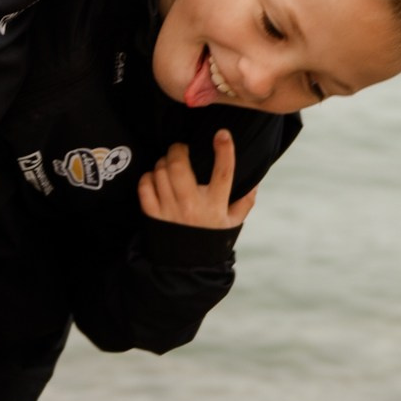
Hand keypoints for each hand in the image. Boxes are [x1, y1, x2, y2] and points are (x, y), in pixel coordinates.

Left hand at [138, 131, 258, 228]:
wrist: (186, 266)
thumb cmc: (210, 239)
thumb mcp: (233, 223)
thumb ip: (245, 202)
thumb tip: (255, 182)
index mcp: (216, 205)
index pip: (223, 173)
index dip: (224, 150)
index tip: (222, 134)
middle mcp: (192, 206)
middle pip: (180, 166)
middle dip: (178, 149)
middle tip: (180, 148)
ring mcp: (170, 210)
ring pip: (161, 172)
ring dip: (163, 162)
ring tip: (168, 163)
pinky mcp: (153, 215)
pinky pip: (145, 186)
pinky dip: (148, 177)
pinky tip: (154, 177)